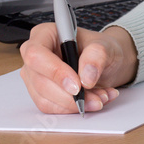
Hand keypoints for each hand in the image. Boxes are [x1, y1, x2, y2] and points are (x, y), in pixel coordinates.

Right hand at [19, 23, 137, 113]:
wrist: (107, 62)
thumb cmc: (101, 49)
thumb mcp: (105, 46)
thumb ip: (96, 56)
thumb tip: (85, 77)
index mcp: (45, 34)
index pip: (37, 54)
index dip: (55, 72)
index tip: (77, 86)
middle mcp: (35, 56)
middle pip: (40, 81)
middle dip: (70, 96)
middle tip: (97, 97)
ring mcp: (35, 76)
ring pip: (45, 99)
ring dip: (75, 105)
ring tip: (100, 97)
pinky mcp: (41, 94)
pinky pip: (52, 108)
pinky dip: (74, 109)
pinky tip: (92, 101)